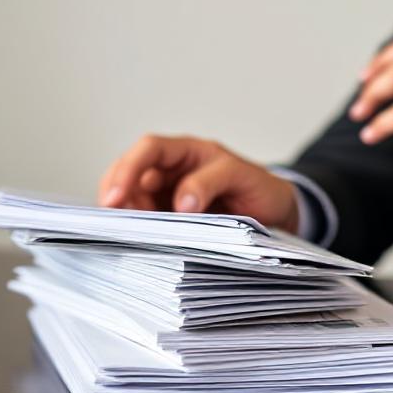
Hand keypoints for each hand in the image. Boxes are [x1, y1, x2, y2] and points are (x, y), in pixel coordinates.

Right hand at [98, 135, 299, 233]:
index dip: (128, 170)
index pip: (149, 150)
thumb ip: (210, 182)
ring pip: (132, 199)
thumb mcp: (242, 177)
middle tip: (118, 223)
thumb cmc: (260, 187)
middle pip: (129, 174)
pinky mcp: (170, 217)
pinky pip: (147, 220)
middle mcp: (172, 170)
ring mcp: (168, 194)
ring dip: (128, 216)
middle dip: (117, 196)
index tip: (115, 198)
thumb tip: (181, 203)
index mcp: (188, 151)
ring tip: (136, 235)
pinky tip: (143, 241)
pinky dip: (140, 230)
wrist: (276, 209)